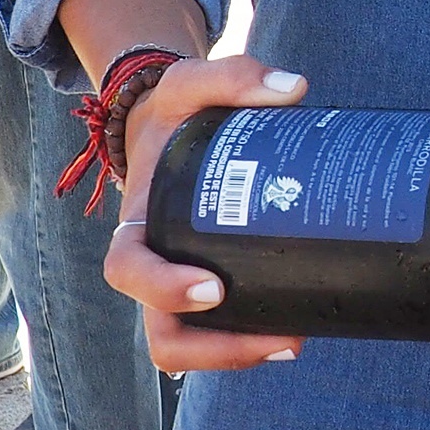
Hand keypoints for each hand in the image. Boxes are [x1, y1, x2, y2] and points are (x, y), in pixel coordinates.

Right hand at [103, 54, 308, 373]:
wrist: (170, 122)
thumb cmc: (175, 110)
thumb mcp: (191, 81)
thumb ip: (233, 75)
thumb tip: (293, 90)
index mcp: (137, 220)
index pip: (128, 270)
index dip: (164, 290)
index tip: (214, 288)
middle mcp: (153, 260)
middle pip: (162, 335)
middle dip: (217, 349)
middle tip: (279, 334)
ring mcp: (178, 278)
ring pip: (189, 345)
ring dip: (237, 354)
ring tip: (296, 338)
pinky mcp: (209, 280)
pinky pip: (219, 326)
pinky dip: (251, 333)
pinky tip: (301, 319)